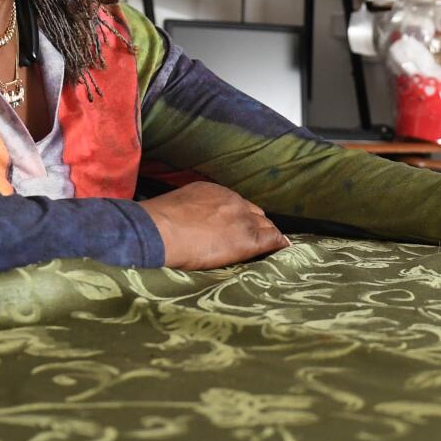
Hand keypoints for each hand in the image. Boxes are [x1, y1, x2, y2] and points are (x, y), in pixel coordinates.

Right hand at [138, 181, 289, 269]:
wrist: (159, 231)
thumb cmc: (156, 223)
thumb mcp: (175, 207)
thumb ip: (190, 211)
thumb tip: (188, 223)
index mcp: (213, 191)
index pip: (236, 204)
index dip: (240, 217)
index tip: (238, 226)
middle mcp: (232, 201)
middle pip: (254, 214)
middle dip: (256, 225)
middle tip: (258, 238)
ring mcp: (242, 219)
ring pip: (265, 226)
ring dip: (268, 235)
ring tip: (273, 246)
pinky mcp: (248, 239)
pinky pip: (272, 239)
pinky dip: (279, 244)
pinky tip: (284, 249)